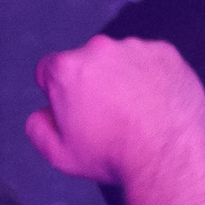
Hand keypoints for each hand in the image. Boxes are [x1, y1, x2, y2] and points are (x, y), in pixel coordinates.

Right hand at [23, 33, 204, 190]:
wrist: (166, 156)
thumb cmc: (114, 155)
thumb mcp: (60, 155)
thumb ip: (38, 129)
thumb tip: (41, 115)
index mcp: (67, 69)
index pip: (49, 70)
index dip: (59, 92)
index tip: (74, 108)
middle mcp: (99, 49)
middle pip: (87, 62)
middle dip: (93, 83)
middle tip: (108, 117)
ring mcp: (134, 48)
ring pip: (122, 60)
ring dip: (124, 79)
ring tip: (136, 114)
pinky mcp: (165, 53)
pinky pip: (153, 62)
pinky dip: (153, 78)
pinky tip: (155, 105)